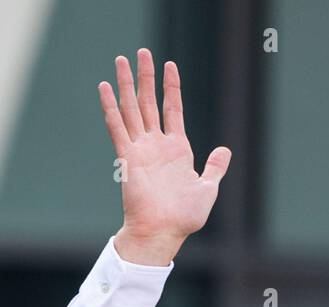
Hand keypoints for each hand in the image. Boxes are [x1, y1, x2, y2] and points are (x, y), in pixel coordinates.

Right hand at [98, 49, 231, 264]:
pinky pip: (117, 127)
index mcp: (177, 149)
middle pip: (148, 102)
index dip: (171, 87)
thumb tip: (224, 150)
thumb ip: (214, 168)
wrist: (163, 232)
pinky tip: (105, 88)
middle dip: (145, 77)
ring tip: (121, 59)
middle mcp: (156, 145)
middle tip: (141, 53)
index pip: (173, 109)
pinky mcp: (127, 157)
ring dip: (126, 84)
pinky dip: (111, 107)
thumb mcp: (207, 189)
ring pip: (131, 108)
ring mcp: (140, 149)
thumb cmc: (184, 217)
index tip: (168, 65)